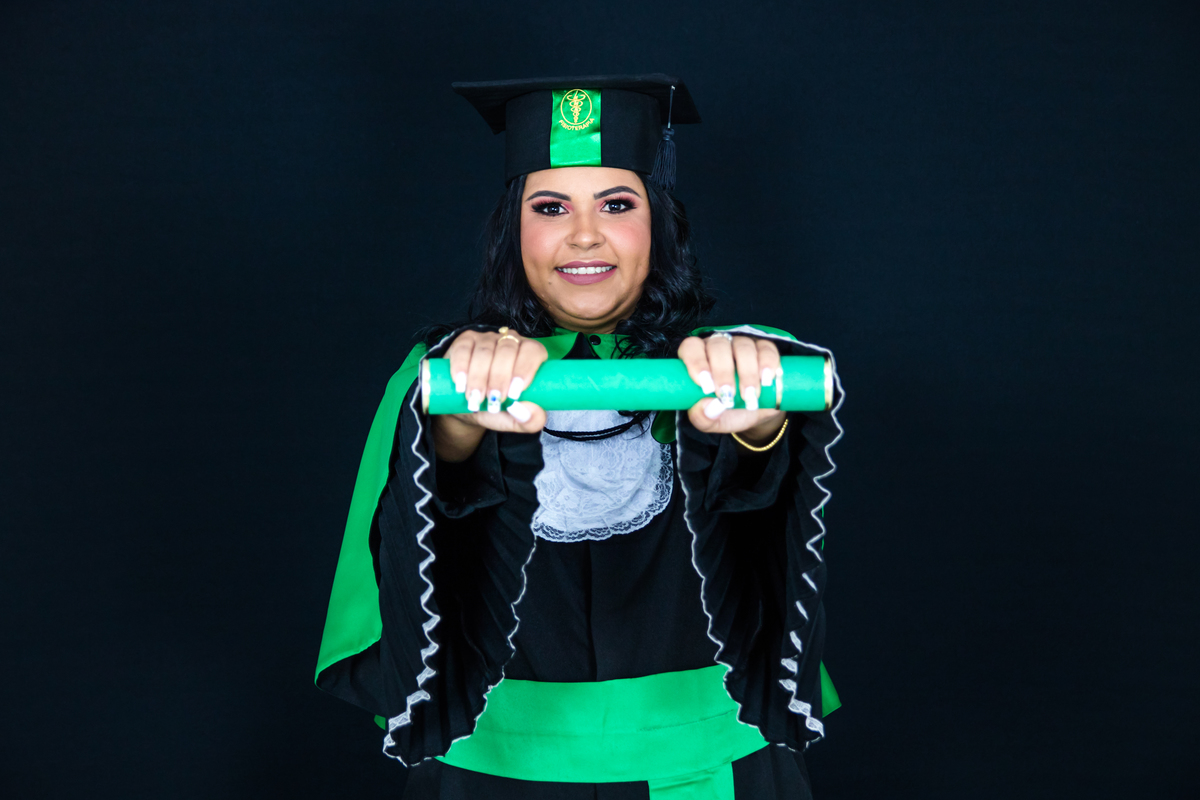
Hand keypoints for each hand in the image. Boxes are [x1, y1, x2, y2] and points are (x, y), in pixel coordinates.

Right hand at [432, 328, 547, 461]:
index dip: (525, 369)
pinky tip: (461, 384)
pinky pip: (463, 349)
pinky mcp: (464, 341)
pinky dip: (461, 367)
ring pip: (485, 351)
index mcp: (529, 355)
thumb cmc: (495, 408)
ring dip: (479, 377)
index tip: (514, 393)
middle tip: (493, 400)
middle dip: (500, 377)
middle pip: (508, 350)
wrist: (465, 405)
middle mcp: (510, 342)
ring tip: (475, 399)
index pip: (534, 351)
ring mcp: (486, 339)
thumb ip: (529, 421)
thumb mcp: (513, 420)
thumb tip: (533, 412)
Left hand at [677, 334, 786, 443]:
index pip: (691, 347)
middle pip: (718, 346)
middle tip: (728, 395)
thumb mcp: (712, 421)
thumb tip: (707, 407)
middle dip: (723, 371)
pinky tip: (767, 380)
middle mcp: (719, 347)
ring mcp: (743, 345)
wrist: (756, 413)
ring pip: (743, 347)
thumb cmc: (727, 412)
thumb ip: (703, 417)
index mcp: (699, 359)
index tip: (704, 385)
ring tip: (750, 395)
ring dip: (747, 372)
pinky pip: (767, 348)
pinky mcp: (765, 349)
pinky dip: (768, 363)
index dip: (696, 361)